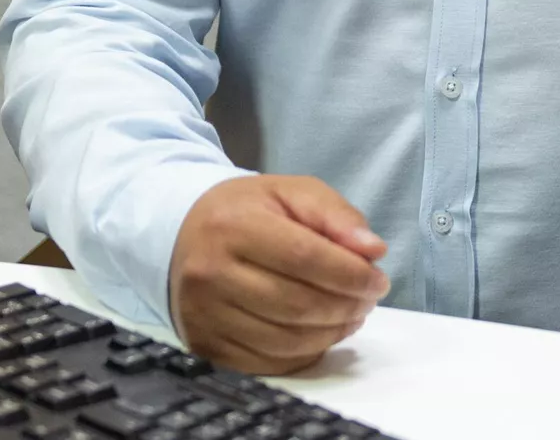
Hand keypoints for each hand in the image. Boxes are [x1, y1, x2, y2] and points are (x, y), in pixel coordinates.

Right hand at [167, 174, 389, 373]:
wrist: (181, 237)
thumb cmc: (245, 212)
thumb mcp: (290, 193)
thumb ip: (335, 215)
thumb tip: (372, 250)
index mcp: (233, 226)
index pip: (304, 257)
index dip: (350, 274)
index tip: (378, 279)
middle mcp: (211, 274)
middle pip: (297, 304)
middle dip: (346, 306)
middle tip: (369, 299)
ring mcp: (205, 317)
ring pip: (285, 342)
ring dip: (331, 333)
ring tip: (350, 314)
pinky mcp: (206, 348)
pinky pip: (268, 365)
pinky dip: (305, 355)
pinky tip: (321, 334)